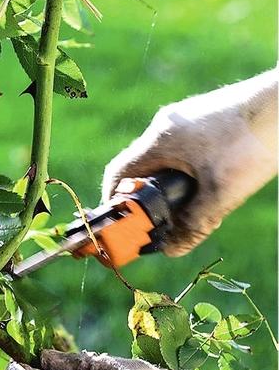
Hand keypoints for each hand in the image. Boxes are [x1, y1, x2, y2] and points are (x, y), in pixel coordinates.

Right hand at [102, 69, 277, 255]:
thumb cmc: (255, 142)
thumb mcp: (222, 193)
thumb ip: (193, 224)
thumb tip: (169, 250)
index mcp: (159, 140)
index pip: (118, 174)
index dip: (114, 202)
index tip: (123, 224)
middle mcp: (166, 126)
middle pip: (140, 168)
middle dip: (146, 198)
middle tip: (158, 222)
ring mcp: (186, 119)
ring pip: (163, 159)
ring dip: (168, 186)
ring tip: (188, 207)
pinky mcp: (204, 118)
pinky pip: (182, 150)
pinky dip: (185, 172)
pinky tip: (208, 184)